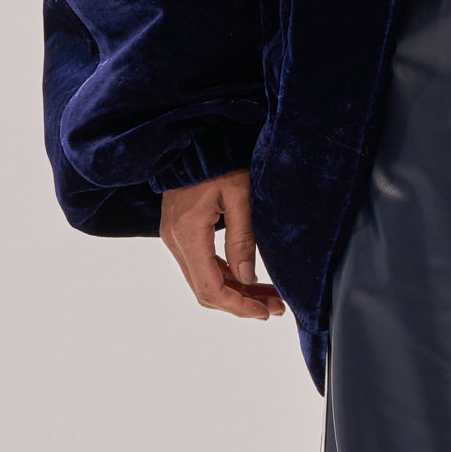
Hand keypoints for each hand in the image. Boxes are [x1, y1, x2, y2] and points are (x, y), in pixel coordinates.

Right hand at [159, 169, 285, 321]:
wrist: (196, 139)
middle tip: (276, 308)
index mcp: (187, 233)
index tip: (266, 312)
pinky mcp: (180, 232)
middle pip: (205, 290)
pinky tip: (250, 281)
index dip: (238, 305)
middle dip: (241, 303)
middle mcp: (174, 240)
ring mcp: (174, 237)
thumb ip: (242, 239)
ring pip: (204, 280)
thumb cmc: (220, 159)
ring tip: (270, 298)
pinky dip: (225, 277)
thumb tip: (248, 279)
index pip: (210, 287)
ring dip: (236, 292)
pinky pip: (201, 265)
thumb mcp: (240, 195)